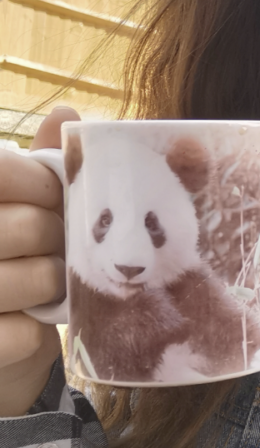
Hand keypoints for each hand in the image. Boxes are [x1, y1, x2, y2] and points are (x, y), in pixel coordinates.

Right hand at [0, 107, 76, 416]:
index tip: (57, 198)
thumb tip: (64, 113)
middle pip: (24, 227)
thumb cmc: (6, 263)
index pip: (2, 172)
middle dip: (55, 237)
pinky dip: (37, 330)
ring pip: (26, 279)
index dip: (42, 185)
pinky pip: (21, 334)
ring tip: (48, 282)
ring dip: (51, 283)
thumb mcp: (17, 210)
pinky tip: (30, 323)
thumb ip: (37, 166)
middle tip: (57, 246)